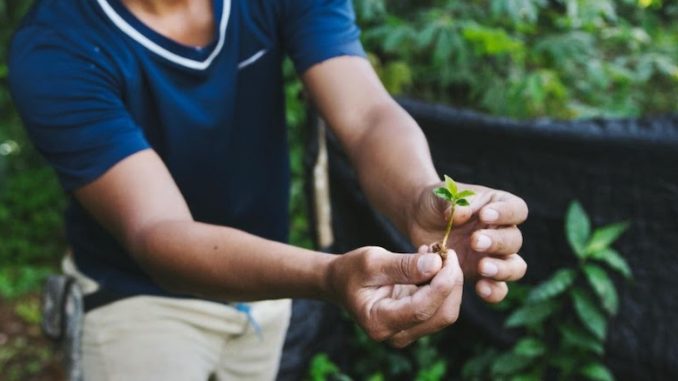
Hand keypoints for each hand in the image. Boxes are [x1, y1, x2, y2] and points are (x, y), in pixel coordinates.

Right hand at [326, 245, 463, 347]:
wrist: (341, 283)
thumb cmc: (352, 270)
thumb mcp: (372, 261)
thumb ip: (404, 265)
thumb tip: (437, 264)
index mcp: (379, 322)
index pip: (422, 309)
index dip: (442, 283)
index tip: (448, 255)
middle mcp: (396, 335)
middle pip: (441, 315)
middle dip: (451, 282)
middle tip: (447, 252)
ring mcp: (407, 332)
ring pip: (445, 312)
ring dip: (449, 282)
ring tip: (435, 254)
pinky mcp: (416, 324)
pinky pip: (440, 307)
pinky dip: (443, 284)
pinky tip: (431, 264)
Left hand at [408, 182, 527, 302]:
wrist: (419, 221)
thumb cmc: (435, 203)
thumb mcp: (440, 195)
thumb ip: (452, 202)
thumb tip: (462, 214)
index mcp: (498, 206)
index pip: (516, 209)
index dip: (506, 213)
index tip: (484, 215)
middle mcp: (502, 232)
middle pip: (515, 240)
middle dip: (497, 242)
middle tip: (475, 242)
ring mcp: (494, 256)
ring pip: (515, 267)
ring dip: (502, 269)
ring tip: (482, 268)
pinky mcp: (482, 275)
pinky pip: (498, 288)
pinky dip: (494, 291)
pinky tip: (480, 288)